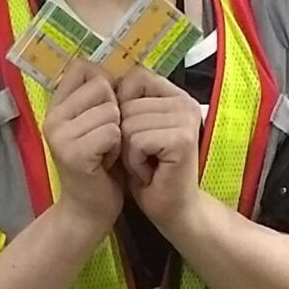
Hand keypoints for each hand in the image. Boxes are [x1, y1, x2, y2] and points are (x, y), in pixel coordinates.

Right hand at [45, 58, 123, 239]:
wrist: (88, 211)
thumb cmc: (99, 167)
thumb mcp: (95, 125)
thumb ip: (95, 98)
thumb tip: (107, 66)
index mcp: (56, 106)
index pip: (84, 68)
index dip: (105, 86)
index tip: (104, 112)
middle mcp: (52, 117)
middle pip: (102, 87)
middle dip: (115, 113)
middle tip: (105, 141)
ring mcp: (60, 135)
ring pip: (111, 110)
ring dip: (118, 133)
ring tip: (106, 152)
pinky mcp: (74, 153)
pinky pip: (112, 131)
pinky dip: (117, 148)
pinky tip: (106, 162)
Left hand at [117, 68, 201, 240]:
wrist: (173, 210)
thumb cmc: (150, 172)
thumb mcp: (134, 131)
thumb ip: (127, 104)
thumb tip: (102, 81)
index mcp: (175, 96)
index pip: (135, 79)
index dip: (121, 110)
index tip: (135, 137)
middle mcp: (184, 102)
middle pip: (127, 104)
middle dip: (124, 137)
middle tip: (144, 158)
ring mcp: (186, 119)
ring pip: (128, 124)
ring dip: (128, 152)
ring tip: (146, 165)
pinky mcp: (182, 139)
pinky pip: (136, 140)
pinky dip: (135, 162)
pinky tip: (150, 173)